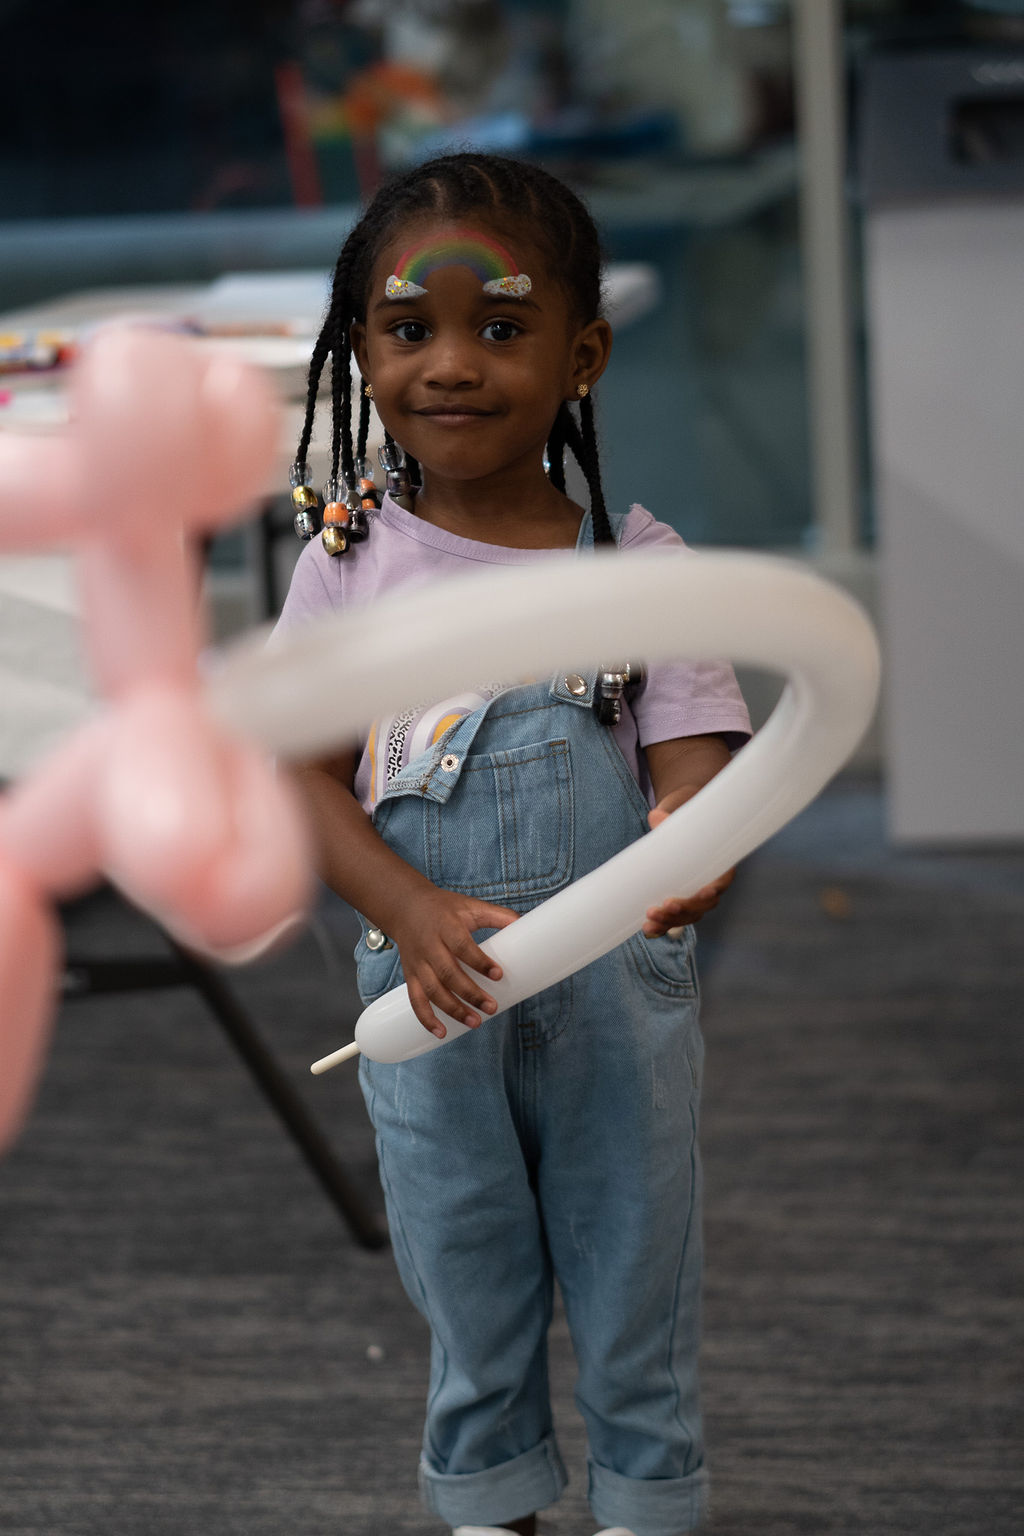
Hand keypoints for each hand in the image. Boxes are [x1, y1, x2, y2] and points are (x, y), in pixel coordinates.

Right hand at [387, 886, 518, 1037]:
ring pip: (432, 990)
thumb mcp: (469, 906)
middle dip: (470, 994)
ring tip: (475, 1023)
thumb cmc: (442, 908)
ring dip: (453, 1010)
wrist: (404, 907)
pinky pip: (415, 1000)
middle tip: (492, 1008)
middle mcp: (429, 946)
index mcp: (446, 927)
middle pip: (448, 973)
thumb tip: (523, 923)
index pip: (462, 946)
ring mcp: (418, 963)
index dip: (479, 962)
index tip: (498, 975)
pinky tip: (441, 1033)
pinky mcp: (410, 975)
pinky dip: (426, 1019)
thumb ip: (496, 915)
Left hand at [642, 787, 734, 936]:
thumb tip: (655, 817)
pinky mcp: (678, 901)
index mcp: (718, 863)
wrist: (678, 821)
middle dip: (685, 909)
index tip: (704, 893)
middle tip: (666, 906)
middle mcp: (710, 884)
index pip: (722, 882)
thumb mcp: (679, 812)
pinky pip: (673, 919)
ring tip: (650, 920)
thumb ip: (670, 817)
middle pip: (704, 906)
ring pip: (688, 916)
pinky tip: (648, 930)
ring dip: (670, 921)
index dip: (714, 890)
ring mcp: (694, 896)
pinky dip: (662, 927)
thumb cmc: (684, 816)